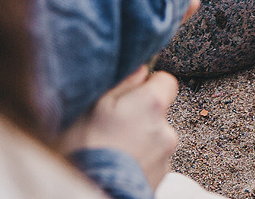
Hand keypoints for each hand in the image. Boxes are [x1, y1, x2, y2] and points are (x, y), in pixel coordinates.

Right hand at [59, 67, 178, 188]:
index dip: (149, 84)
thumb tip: (140, 70)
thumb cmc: (87, 150)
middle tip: (112, 125)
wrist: (92, 193)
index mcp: (153, 106)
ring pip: (154, 138)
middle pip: (159, 113)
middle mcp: (166, 131)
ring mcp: (165, 158)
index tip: (131, 93)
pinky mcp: (160, 179)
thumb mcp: (94, 106)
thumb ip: (123, 83)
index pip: (167, 81)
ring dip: (139, 140)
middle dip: (140, 115)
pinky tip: (118, 164)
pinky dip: (138, 161)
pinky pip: (151, 161)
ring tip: (112, 149)